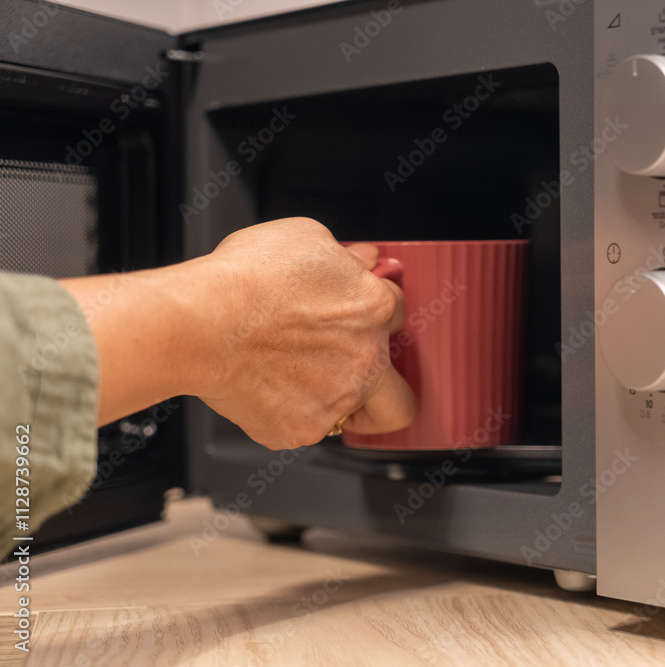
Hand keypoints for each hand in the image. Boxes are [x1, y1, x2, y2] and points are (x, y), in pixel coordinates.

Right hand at [60, 217, 415, 449]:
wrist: (197, 324)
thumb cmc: (243, 279)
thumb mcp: (305, 237)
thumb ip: (345, 255)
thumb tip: (362, 259)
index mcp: (372, 309)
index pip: (400, 314)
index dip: (380, 312)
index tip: (363, 318)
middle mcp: (364, 360)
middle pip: (401, 397)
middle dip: (388, 392)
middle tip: (364, 383)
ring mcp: (334, 400)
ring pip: (350, 417)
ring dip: (333, 401)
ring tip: (297, 380)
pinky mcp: (299, 429)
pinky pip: (304, 427)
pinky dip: (288, 412)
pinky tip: (267, 387)